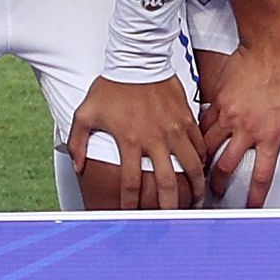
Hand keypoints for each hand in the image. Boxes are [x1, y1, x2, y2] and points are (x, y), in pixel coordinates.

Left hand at [71, 72, 203, 211]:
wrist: (137, 59)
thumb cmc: (111, 85)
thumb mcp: (86, 113)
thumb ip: (78, 142)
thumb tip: (78, 166)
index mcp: (129, 141)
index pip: (131, 184)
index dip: (131, 205)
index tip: (131, 215)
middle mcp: (154, 139)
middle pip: (166, 183)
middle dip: (168, 207)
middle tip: (171, 220)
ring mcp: (174, 129)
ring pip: (191, 167)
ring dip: (195, 187)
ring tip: (196, 201)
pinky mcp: (187, 118)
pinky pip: (199, 145)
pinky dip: (201, 161)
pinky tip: (201, 171)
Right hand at [199, 42, 279, 208]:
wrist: (270, 46)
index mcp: (271, 136)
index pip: (261, 176)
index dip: (254, 197)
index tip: (250, 207)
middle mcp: (247, 130)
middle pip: (225, 167)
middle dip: (217, 184)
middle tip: (215, 191)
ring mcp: (229, 116)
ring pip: (208, 148)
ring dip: (204, 162)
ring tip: (201, 169)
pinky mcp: (218, 101)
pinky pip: (204, 124)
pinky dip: (201, 135)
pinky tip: (200, 140)